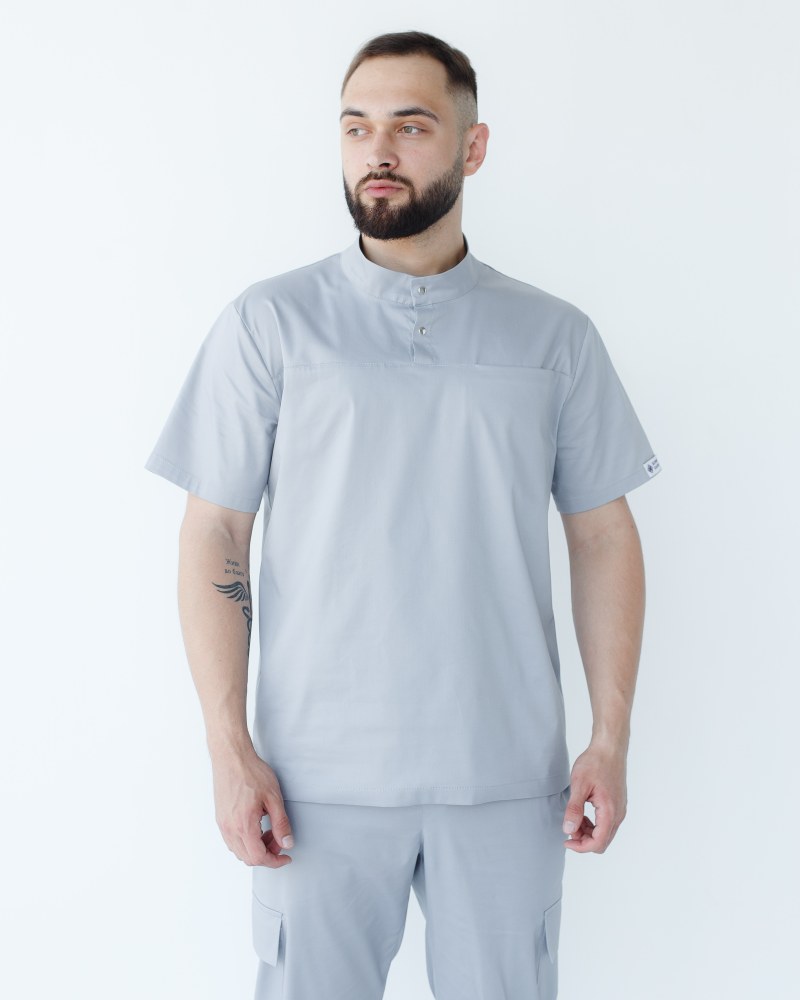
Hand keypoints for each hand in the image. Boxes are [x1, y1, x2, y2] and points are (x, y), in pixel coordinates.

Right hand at [210, 749, 294, 866]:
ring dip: (256, 848)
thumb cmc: (251, 773)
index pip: (259, 857)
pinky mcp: (220, 818)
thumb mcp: (274, 798)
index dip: (275, 861)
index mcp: (244, 825)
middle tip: (279, 839)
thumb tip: (287, 843)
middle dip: (267, 854)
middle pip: (248, 858)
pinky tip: (257, 826)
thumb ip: (281, 823)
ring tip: (269, 830)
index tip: (285, 857)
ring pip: (239, 851)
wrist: (231, 757)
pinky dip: (246, 841)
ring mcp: (222, 824)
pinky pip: (232, 841)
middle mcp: (230, 829)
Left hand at [562, 742, 627, 853]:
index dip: (581, 847)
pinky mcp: (617, 805)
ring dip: (588, 832)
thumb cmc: (595, 763)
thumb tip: (568, 831)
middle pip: (602, 841)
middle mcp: (618, 814)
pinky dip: (594, 824)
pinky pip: (607, 824)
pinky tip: (583, 814)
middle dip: (584, 840)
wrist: (609, 748)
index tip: (566, 840)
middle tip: (568, 828)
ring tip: (574, 819)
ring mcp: (619, 810)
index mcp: (610, 812)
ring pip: (605, 833)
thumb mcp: (579, 785)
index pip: (598, 842)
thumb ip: (574, 809)